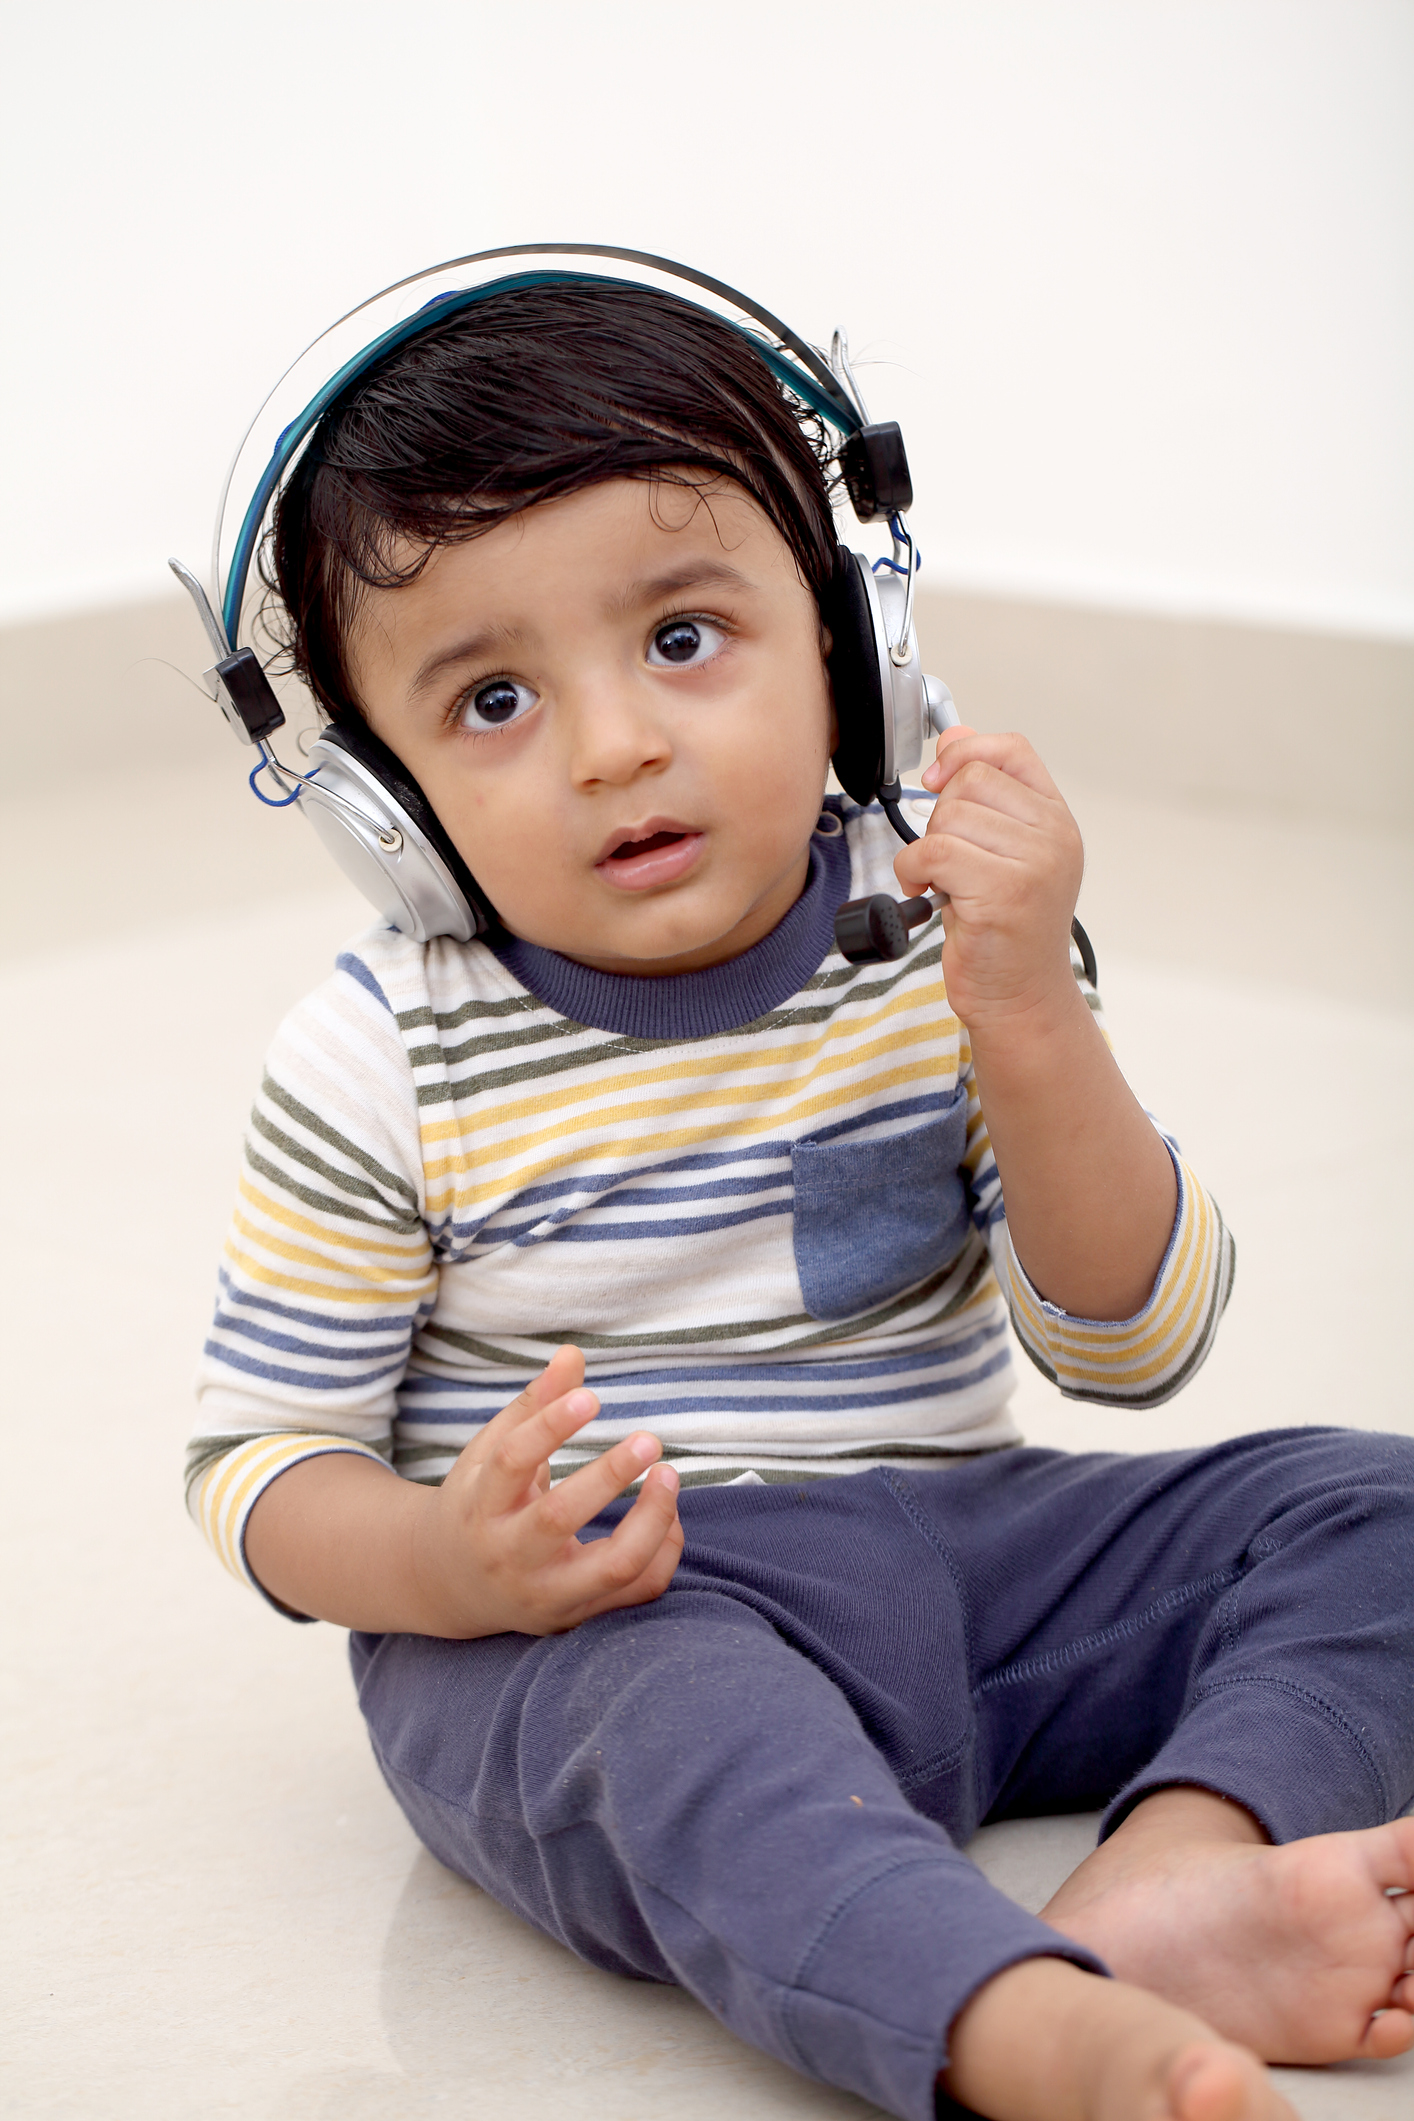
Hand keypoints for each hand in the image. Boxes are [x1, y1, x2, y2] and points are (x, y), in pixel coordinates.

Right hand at [410, 1345, 683, 1636]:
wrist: (451, 1585)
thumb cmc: (480, 1503)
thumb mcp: (490, 1453)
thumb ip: (535, 1405)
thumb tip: (573, 1353)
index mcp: (481, 1506)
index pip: (512, 1461)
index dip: (551, 1425)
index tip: (591, 1397)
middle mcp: (510, 1556)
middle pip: (559, 1519)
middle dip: (609, 1477)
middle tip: (649, 1438)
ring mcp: (547, 1594)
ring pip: (612, 1567)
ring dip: (652, 1520)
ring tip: (669, 1475)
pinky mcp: (578, 1615)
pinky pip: (637, 1592)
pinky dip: (663, 1552)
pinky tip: (669, 1515)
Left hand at [893, 726, 1083, 1030]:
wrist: (1018, 996)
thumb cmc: (1003, 930)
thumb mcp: (997, 853)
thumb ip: (983, 797)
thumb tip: (955, 735)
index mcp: (1056, 820)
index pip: (1012, 750)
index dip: (967, 754)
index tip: (938, 780)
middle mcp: (1054, 837)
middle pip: (970, 782)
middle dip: (941, 819)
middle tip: (949, 861)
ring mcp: (1034, 864)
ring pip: (948, 818)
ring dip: (927, 851)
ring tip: (944, 883)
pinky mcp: (1003, 892)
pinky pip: (933, 852)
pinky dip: (913, 871)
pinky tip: (927, 893)